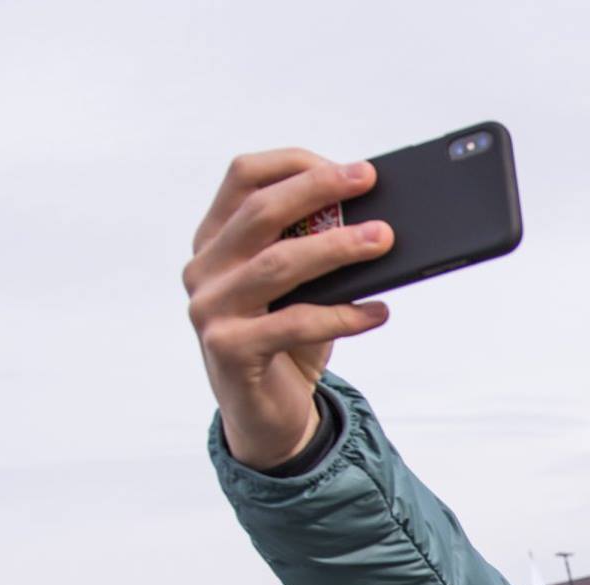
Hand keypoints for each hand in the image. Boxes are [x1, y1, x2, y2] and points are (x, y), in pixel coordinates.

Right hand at [185, 150, 395, 467]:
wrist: (266, 415)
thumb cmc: (288, 341)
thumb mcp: (302, 289)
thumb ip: (317, 252)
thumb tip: (376, 221)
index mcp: (216, 240)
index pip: (243, 178)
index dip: (295, 164)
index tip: (348, 168)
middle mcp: (205, 268)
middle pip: (260, 212)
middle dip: (319, 190)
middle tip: (368, 180)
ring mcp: (211, 309)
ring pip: (278, 263)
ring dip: (338, 247)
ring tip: (384, 240)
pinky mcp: (229, 349)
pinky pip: (295, 323)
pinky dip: (343, 315)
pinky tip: (378, 311)